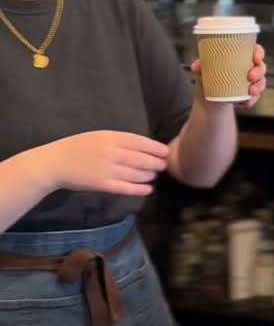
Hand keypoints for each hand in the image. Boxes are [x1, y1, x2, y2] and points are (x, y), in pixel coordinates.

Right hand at [38, 131, 168, 195]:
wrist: (56, 163)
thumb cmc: (77, 147)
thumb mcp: (98, 136)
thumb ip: (118, 140)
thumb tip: (142, 146)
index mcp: (110, 137)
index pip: (139, 142)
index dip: (155, 147)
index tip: (165, 151)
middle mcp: (111, 152)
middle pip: (140, 159)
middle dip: (155, 163)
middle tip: (164, 165)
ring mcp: (107, 169)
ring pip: (135, 174)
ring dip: (148, 175)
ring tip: (155, 175)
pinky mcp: (102, 184)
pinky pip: (125, 187)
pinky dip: (139, 189)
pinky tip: (148, 189)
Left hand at [190, 43, 266, 108]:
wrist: (208, 96)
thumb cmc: (208, 76)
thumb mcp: (203, 71)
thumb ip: (200, 67)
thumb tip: (195, 66)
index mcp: (241, 56)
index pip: (255, 50)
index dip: (259, 53)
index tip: (256, 58)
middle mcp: (249, 68)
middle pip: (261, 67)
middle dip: (259, 71)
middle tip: (250, 76)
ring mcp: (251, 82)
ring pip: (261, 82)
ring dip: (258, 87)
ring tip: (250, 92)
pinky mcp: (250, 95)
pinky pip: (255, 97)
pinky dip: (251, 100)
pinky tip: (245, 102)